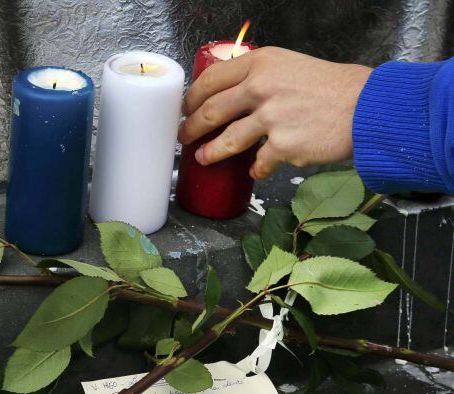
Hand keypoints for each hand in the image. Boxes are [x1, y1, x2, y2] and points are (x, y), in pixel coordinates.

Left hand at [178, 47, 371, 178]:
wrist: (367, 106)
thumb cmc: (333, 87)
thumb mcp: (290, 66)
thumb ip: (260, 77)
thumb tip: (233, 96)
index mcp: (261, 63)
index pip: (211, 79)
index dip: (192, 97)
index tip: (186, 108)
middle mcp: (261, 87)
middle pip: (211, 110)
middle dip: (192, 127)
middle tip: (185, 135)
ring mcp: (271, 117)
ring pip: (227, 140)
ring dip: (211, 152)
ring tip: (204, 157)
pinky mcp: (283, 145)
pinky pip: (259, 162)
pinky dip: (256, 169)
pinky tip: (255, 171)